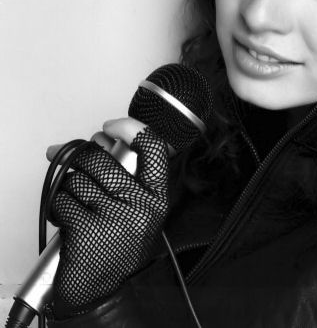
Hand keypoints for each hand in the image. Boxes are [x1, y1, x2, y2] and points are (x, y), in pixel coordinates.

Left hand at [50, 118, 169, 316]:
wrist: (102, 293)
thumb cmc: (117, 246)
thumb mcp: (139, 211)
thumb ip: (129, 177)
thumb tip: (99, 140)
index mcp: (157, 197)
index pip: (154, 149)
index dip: (132, 128)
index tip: (112, 126)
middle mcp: (141, 205)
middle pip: (102, 159)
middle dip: (82, 158)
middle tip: (78, 163)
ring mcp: (114, 217)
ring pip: (77, 178)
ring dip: (68, 187)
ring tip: (75, 202)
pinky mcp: (86, 229)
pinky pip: (61, 199)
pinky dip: (57, 206)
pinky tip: (66, 219)